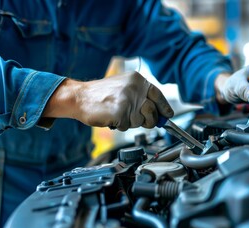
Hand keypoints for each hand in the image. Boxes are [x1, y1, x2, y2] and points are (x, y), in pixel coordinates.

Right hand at [43, 71, 173, 130]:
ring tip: (117, 113)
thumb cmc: (101, 94)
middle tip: (133, 117)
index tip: (168, 115)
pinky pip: (127, 127)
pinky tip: (110, 117)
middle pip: (152, 112)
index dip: (164, 107)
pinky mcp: (121, 113)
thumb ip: (141, 97)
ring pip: (140, 122)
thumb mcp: (124, 87)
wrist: (79, 97)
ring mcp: (128, 100)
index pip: (158, 95)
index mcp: (137, 80)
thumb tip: (160, 113)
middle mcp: (135, 88)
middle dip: (147, 120)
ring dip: (129, 122)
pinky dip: (119, 125)